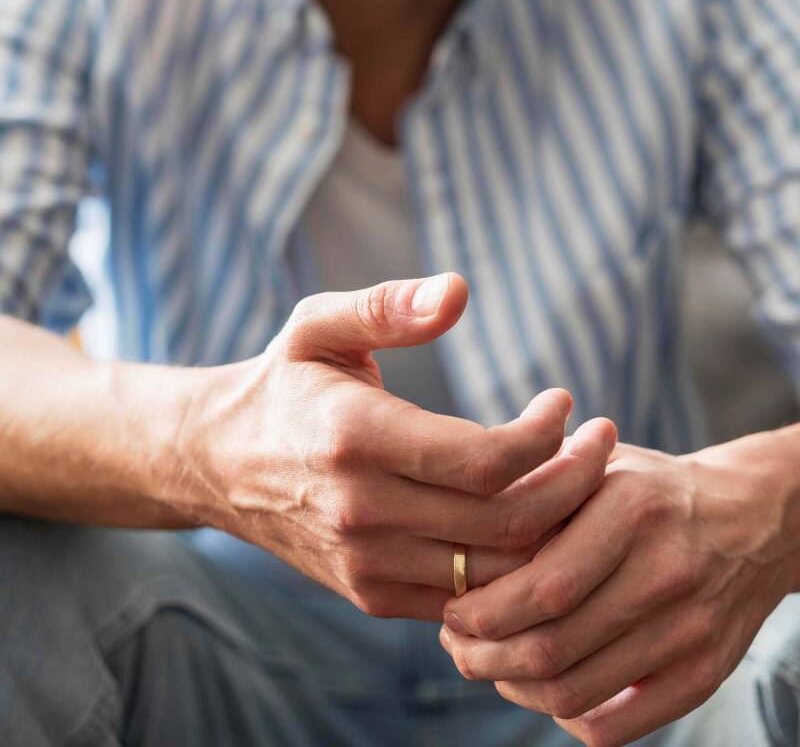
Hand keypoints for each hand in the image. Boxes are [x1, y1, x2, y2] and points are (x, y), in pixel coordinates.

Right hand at [182, 272, 615, 620]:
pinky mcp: (373, 594)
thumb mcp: (319, 324)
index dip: (546, 435)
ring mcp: (367, 563)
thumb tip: (459, 289)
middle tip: (604, 441)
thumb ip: (387, 305)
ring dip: (557, 529)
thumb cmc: (284, 382)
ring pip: (497, 573)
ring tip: (583, 479)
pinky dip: (517, 567)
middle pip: (506, 522)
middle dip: (575, 482)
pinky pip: (468, 599)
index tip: (566, 401)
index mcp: (354, 439)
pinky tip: (537, 518)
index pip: (485, 460)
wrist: (217, 464)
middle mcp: (361, 511)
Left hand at [439, 435, 795, 744]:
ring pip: (574, 692)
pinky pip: (615, 729)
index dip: (485, 610)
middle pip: (552, 646)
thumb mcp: (601, 463)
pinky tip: (542, 688)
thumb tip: (457, 513)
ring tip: (488, 664)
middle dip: (484, 655)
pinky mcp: (701, 674)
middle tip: (456, 643)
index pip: (544, 585)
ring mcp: (688, 629)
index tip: (450, 608)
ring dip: (513, 688)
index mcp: (632, 508)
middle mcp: (665, 570)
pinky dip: (564, 718)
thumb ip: (540, 484)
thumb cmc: (650, 488)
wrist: (751, 518)